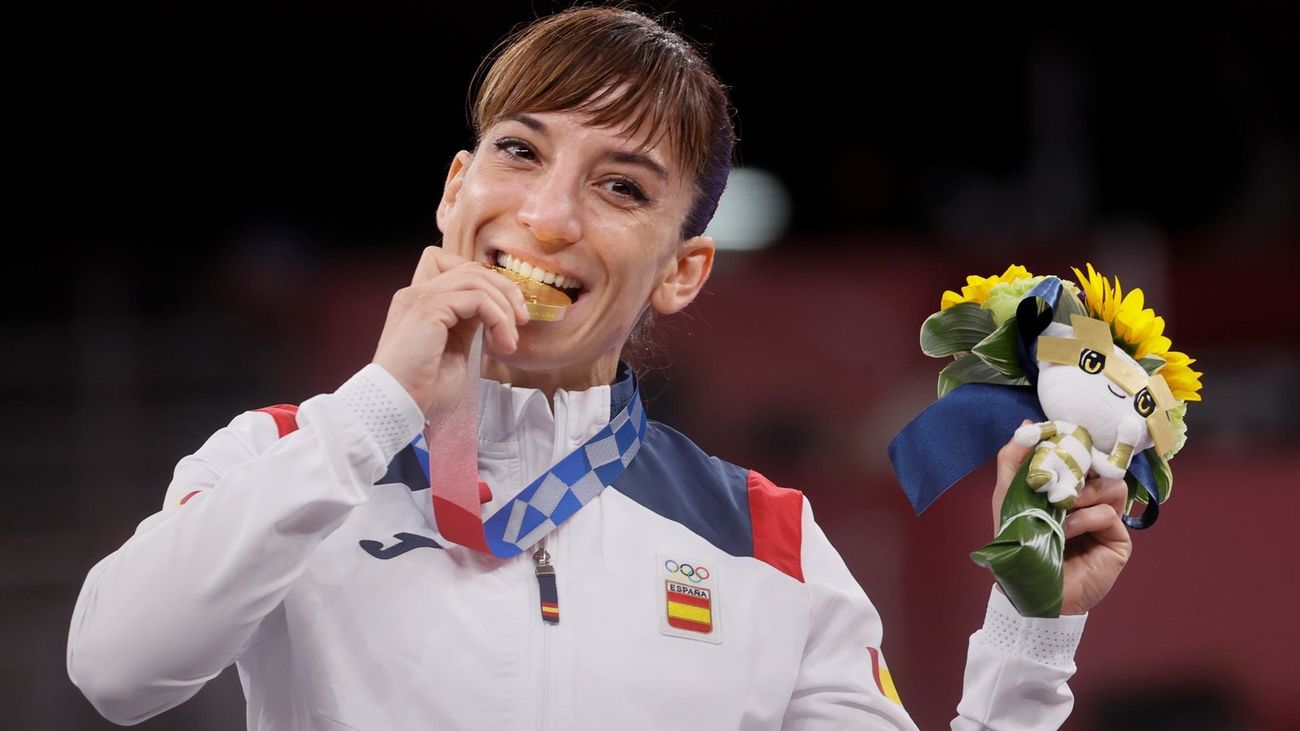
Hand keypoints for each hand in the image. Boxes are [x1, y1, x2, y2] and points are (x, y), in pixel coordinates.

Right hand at [372, 245, 529, 420]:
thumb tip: (492, 311)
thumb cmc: (423, 389)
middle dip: (505, 291)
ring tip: (510, 340)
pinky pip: (478, 299)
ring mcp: (420, 297)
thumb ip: (468, 325)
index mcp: (420, 301)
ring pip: (477, 279)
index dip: (487, 281)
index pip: (456, 267)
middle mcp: (416, 292)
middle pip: (472, 269)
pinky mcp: (428, 308)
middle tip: (521, 321)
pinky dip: (498, 319)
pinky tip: (501, 343)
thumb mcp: (455, 349)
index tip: (506, 312)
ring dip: (504, 307)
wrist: (396, 405)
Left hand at [992, 424, 1132, 615]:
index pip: (1084, 455)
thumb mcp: (1008, 496)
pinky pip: (1109, 514)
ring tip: (1061, 507)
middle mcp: (1093, 501)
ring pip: (1113, 486)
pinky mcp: (1118, 542)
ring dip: (1082, 494)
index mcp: (1071, 487)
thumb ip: (1014, 461)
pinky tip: (1066, 531)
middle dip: (1079, 467)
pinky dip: (1085, 519)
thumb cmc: (1019, 543)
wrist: (1028, 587)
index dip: (1074, 446)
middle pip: (1103, 467)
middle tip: (1059, 474)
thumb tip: (1028, 424)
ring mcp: (1108, 521)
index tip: (1059, 439)